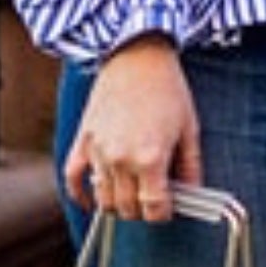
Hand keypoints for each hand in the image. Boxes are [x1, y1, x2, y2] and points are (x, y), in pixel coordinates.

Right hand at [63, 33, 202, 223]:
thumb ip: (190, 166)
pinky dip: (80, 196)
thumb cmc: (166, 87)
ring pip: (103, 200)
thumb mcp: (189, 127)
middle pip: (127, 210)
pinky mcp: (82, 140)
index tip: (168, 205)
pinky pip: (73, 179)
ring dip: (118, 203)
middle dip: (142, 209)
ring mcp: (98, 151)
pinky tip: (91, 201)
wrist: (137, 53)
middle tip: (152, 195)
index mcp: (150, 158)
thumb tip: (192, 194)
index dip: (164, 213)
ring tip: (131, 191)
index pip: (153, 211)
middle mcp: (120, 159)